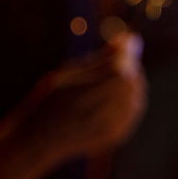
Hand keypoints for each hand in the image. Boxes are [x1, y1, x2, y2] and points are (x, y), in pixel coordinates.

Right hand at [19, 33, 147, 160]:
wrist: (40, 140)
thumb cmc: (50, 101)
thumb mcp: (68, 74)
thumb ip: (101, 58)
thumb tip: (127, 38)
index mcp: (87, 91)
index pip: (121, 67)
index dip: (126, 52)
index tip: (127, 39)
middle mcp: (101, 112)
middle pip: (132, 80)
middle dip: (129, 65)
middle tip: (119, 57)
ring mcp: (112, 126)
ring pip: (137, 94)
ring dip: (131, 82)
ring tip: (113, 77)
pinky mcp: (118, 135)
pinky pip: (135, 109)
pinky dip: (130, 97)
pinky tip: (116, 94)